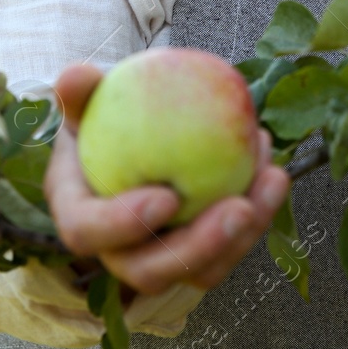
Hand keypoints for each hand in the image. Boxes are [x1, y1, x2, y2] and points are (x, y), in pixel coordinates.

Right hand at [42, 62, 291, 295]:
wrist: (134, 137)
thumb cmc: (106, 117)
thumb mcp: (91, 98)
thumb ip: (81, 90)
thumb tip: (73, 76)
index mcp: (78, 213)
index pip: (85, 232)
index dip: (123, 224)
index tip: (167, 196)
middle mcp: (115, 250)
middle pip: (149, 271)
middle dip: (199, 248)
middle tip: (239, 207)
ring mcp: (160, 259)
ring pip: (200, 272)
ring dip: (242, 236)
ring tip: (271, 182)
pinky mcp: (198, 255)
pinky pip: (228, 251)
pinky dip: (256, 216)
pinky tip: (274, 172)